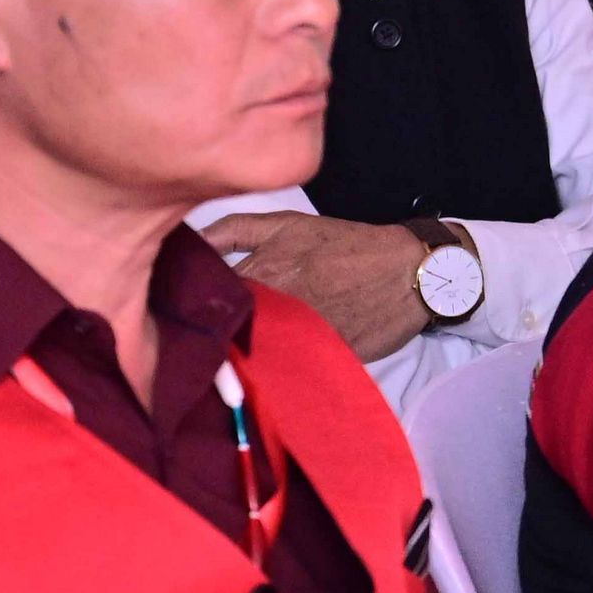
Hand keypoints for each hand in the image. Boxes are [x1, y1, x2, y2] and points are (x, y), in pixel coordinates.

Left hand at [201, 211, 434, 360]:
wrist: (411, 273)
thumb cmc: (347, 245)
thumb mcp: (288, 223)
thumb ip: (232, 230)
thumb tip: (186, 242)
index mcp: (259, 272)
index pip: (202, 295)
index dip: (189, 302)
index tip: (181, 305)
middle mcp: (272, 307)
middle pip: (220, 330)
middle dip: (210, 331)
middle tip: (202, 331)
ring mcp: (295, 336)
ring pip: (247, 353)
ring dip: (237, 353)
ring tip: (234, 349)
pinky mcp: (317, 359)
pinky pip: (281, 369)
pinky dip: (271, 367)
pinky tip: (268, 362)